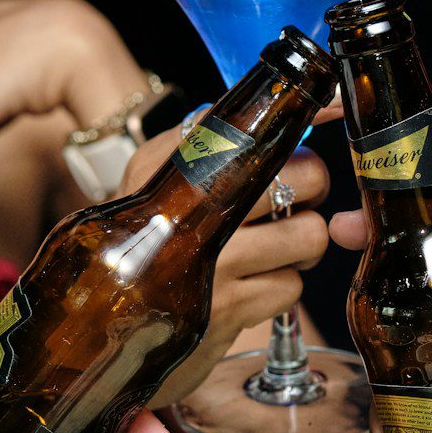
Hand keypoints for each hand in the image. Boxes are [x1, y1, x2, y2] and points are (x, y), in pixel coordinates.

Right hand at [111, 127, 333, 407]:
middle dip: (312, 187)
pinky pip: (291, 286)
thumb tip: (277, 106)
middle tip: (295, 197)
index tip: (330, 108)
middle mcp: (194, 211)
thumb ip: (206, 134)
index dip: (307, 117)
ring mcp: (213, 266)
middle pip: (304, 178)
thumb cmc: (142, 241)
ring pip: (308, 235)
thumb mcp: (155, 178)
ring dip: (302, 244)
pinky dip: (282, 286)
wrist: (101, 325)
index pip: (255, 128)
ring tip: (276, 245)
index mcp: (177, 166)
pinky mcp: (228, 312)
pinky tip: (253, 283)